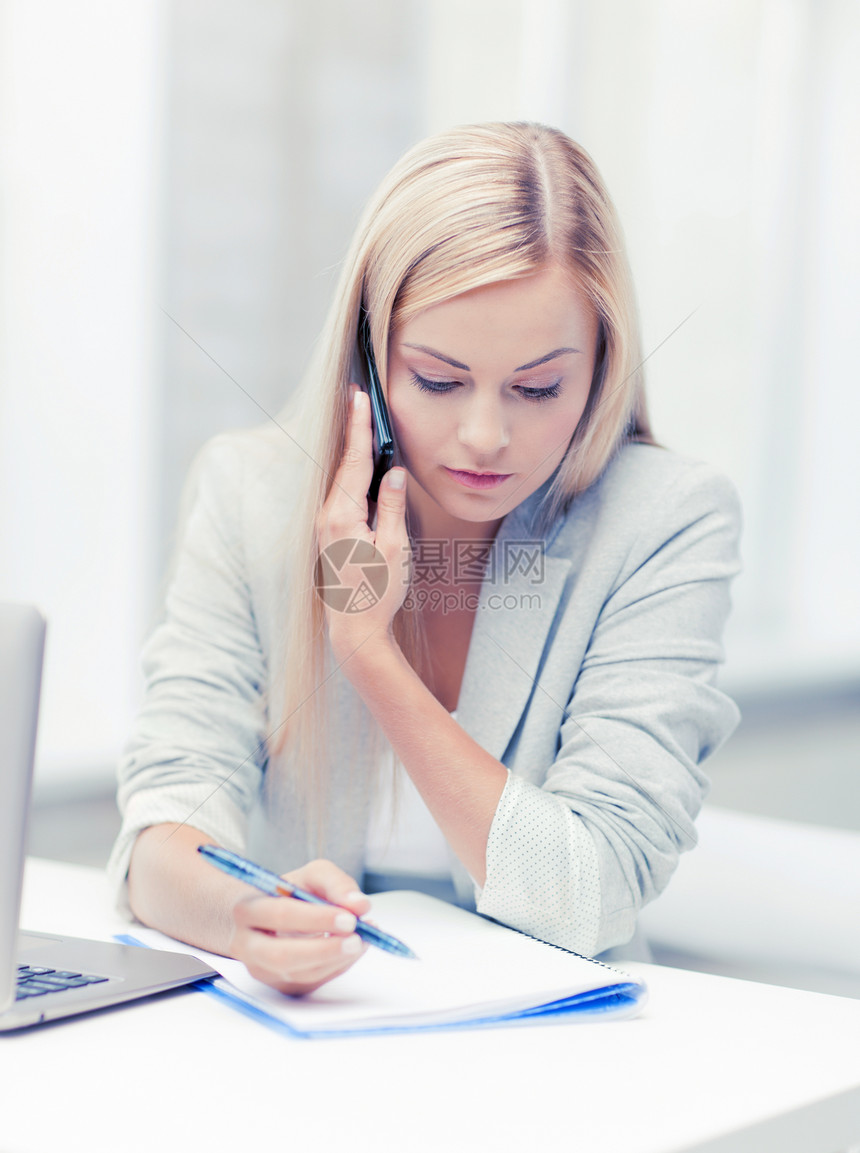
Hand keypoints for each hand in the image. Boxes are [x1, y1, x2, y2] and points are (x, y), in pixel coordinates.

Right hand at [229, 859, 371, 995]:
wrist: (265, 917)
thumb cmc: (288, 892)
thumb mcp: (311, 875)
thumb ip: (336, 883)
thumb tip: (359, 905)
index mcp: (248, 910)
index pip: (280, 916)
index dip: (316, 918)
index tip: (349, 917)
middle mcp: (247, 945)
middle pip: (282, 956)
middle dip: (324, 949)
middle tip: (356, 938)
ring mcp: (263, 970)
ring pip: (300, 974)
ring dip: (337, 959)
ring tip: (362, 940)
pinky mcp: (281, 986)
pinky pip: (313, 982)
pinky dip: (338, 966)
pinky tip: (353, 949)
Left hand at [316, 387, 410, 663]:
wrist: (354, 627)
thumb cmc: (378, 591)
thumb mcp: (394, 547)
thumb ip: (392, 506)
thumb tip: (393, 473)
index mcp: (343, 516)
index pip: (354, 461)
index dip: (359, 427)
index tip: (360, 397)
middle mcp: (327, 516)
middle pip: (343, 463)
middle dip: (352, 430)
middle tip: (357, 396)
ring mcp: (325, 525)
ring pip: (341, 478)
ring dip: (352, 451)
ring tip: (361, 421)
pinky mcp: (329, 533)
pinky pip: (341, 494)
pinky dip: (352, 473)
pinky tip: (362, 464)